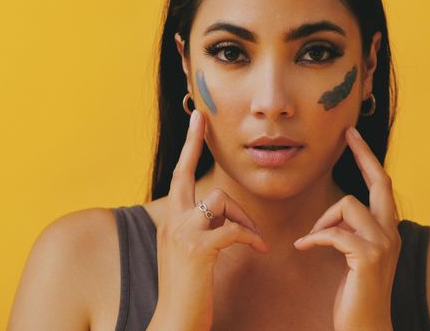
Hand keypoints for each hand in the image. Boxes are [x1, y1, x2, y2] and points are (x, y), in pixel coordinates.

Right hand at [151, 109, 267, 330]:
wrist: (174, 322)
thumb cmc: (188, 289)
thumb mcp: (188, 252)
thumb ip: (199, 227)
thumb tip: (217, 210)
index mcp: (170, 221)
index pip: (178, 177)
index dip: (187, 148)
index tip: (195, 121)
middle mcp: (171, 221)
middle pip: (184, 173)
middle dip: (192, 143)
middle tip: (201, 119)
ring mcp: (182, 234)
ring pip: (220, 201)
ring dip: (245, 218)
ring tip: (255, 239)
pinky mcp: (197, 249)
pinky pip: (233, 229)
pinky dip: (250, 237)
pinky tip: (258, 250)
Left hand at [293, 126, 400, 330]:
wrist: (365, 328)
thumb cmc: (356, 294)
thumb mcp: (355, 256)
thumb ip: (351, 232)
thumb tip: (335, 213)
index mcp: (388, 230)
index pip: (382, 186)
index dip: (369, 159)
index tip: (354, 136)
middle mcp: (391, 233)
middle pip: (380, 181)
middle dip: (364, 154)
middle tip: (348, 134)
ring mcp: (383, 244)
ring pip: (348, 205)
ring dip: (324, 220)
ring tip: (312, 239)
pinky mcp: (368, 258)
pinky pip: (334, 233)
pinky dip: (314, 237)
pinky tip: (303, 248)